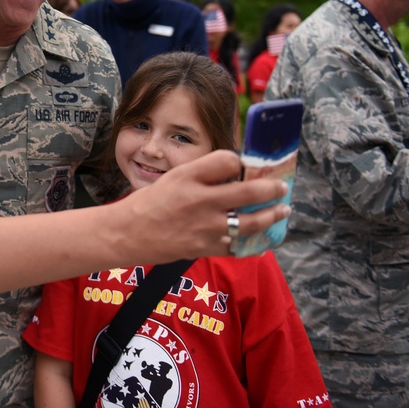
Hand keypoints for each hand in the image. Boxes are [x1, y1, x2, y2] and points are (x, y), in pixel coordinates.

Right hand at [118, 150, 289, 261]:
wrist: (126, 233)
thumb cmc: (148, 203)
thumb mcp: (172, 178)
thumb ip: (201, 176)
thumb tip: (234, 175)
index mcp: (187, 176)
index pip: (227, 160)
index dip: (240, 161)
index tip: (245, 165)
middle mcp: (198, 200)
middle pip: (249, 192)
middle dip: (272, 189)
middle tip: (281, 187)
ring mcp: (204, 226)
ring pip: (250, 222)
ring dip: (271, 216)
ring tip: (282, 211)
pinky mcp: (204, 247)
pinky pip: (238, 246)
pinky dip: (253, 244)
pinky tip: (263, 240)